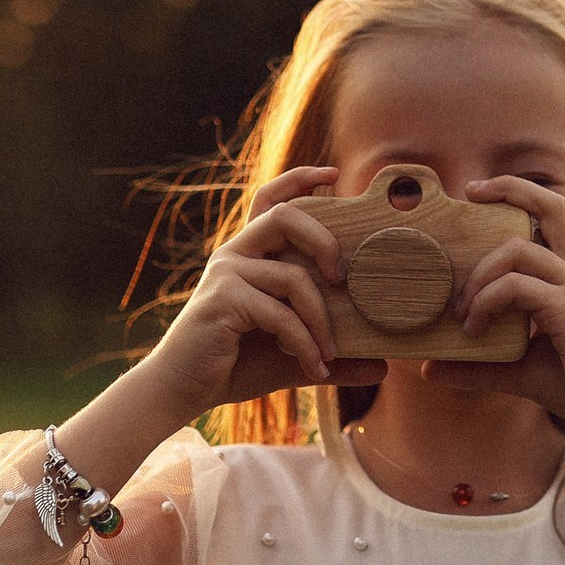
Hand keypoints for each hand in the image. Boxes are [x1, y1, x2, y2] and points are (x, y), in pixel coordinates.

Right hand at [132, 165, 388, 419]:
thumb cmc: (236, 364)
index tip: (334, 175)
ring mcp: (227, 274)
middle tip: (343, 279)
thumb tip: (381, 365)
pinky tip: (314, 368)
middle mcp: (235, 253)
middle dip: (324, 241)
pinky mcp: (223, 300)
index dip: (299, 179)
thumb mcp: (292, 356)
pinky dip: (305, 343)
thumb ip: (333, 356)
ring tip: (330, 354)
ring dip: (321, 319)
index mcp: (249, 253)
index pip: (270, 199)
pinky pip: (280, 315)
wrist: (183, 390)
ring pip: (292, 276)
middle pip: (285, 218)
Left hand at [420, 175, 564, 433]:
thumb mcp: (521, 372)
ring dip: (479, 276)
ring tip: (462, 314)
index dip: (518, 193)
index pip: (551, 215)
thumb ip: (478, 367)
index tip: (477, 194)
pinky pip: (518, 287)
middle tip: (467, 196)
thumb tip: (430, 370)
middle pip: (550, 207)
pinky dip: (488, 302)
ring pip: (518, 251)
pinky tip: (475, 329)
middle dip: (507, 190)